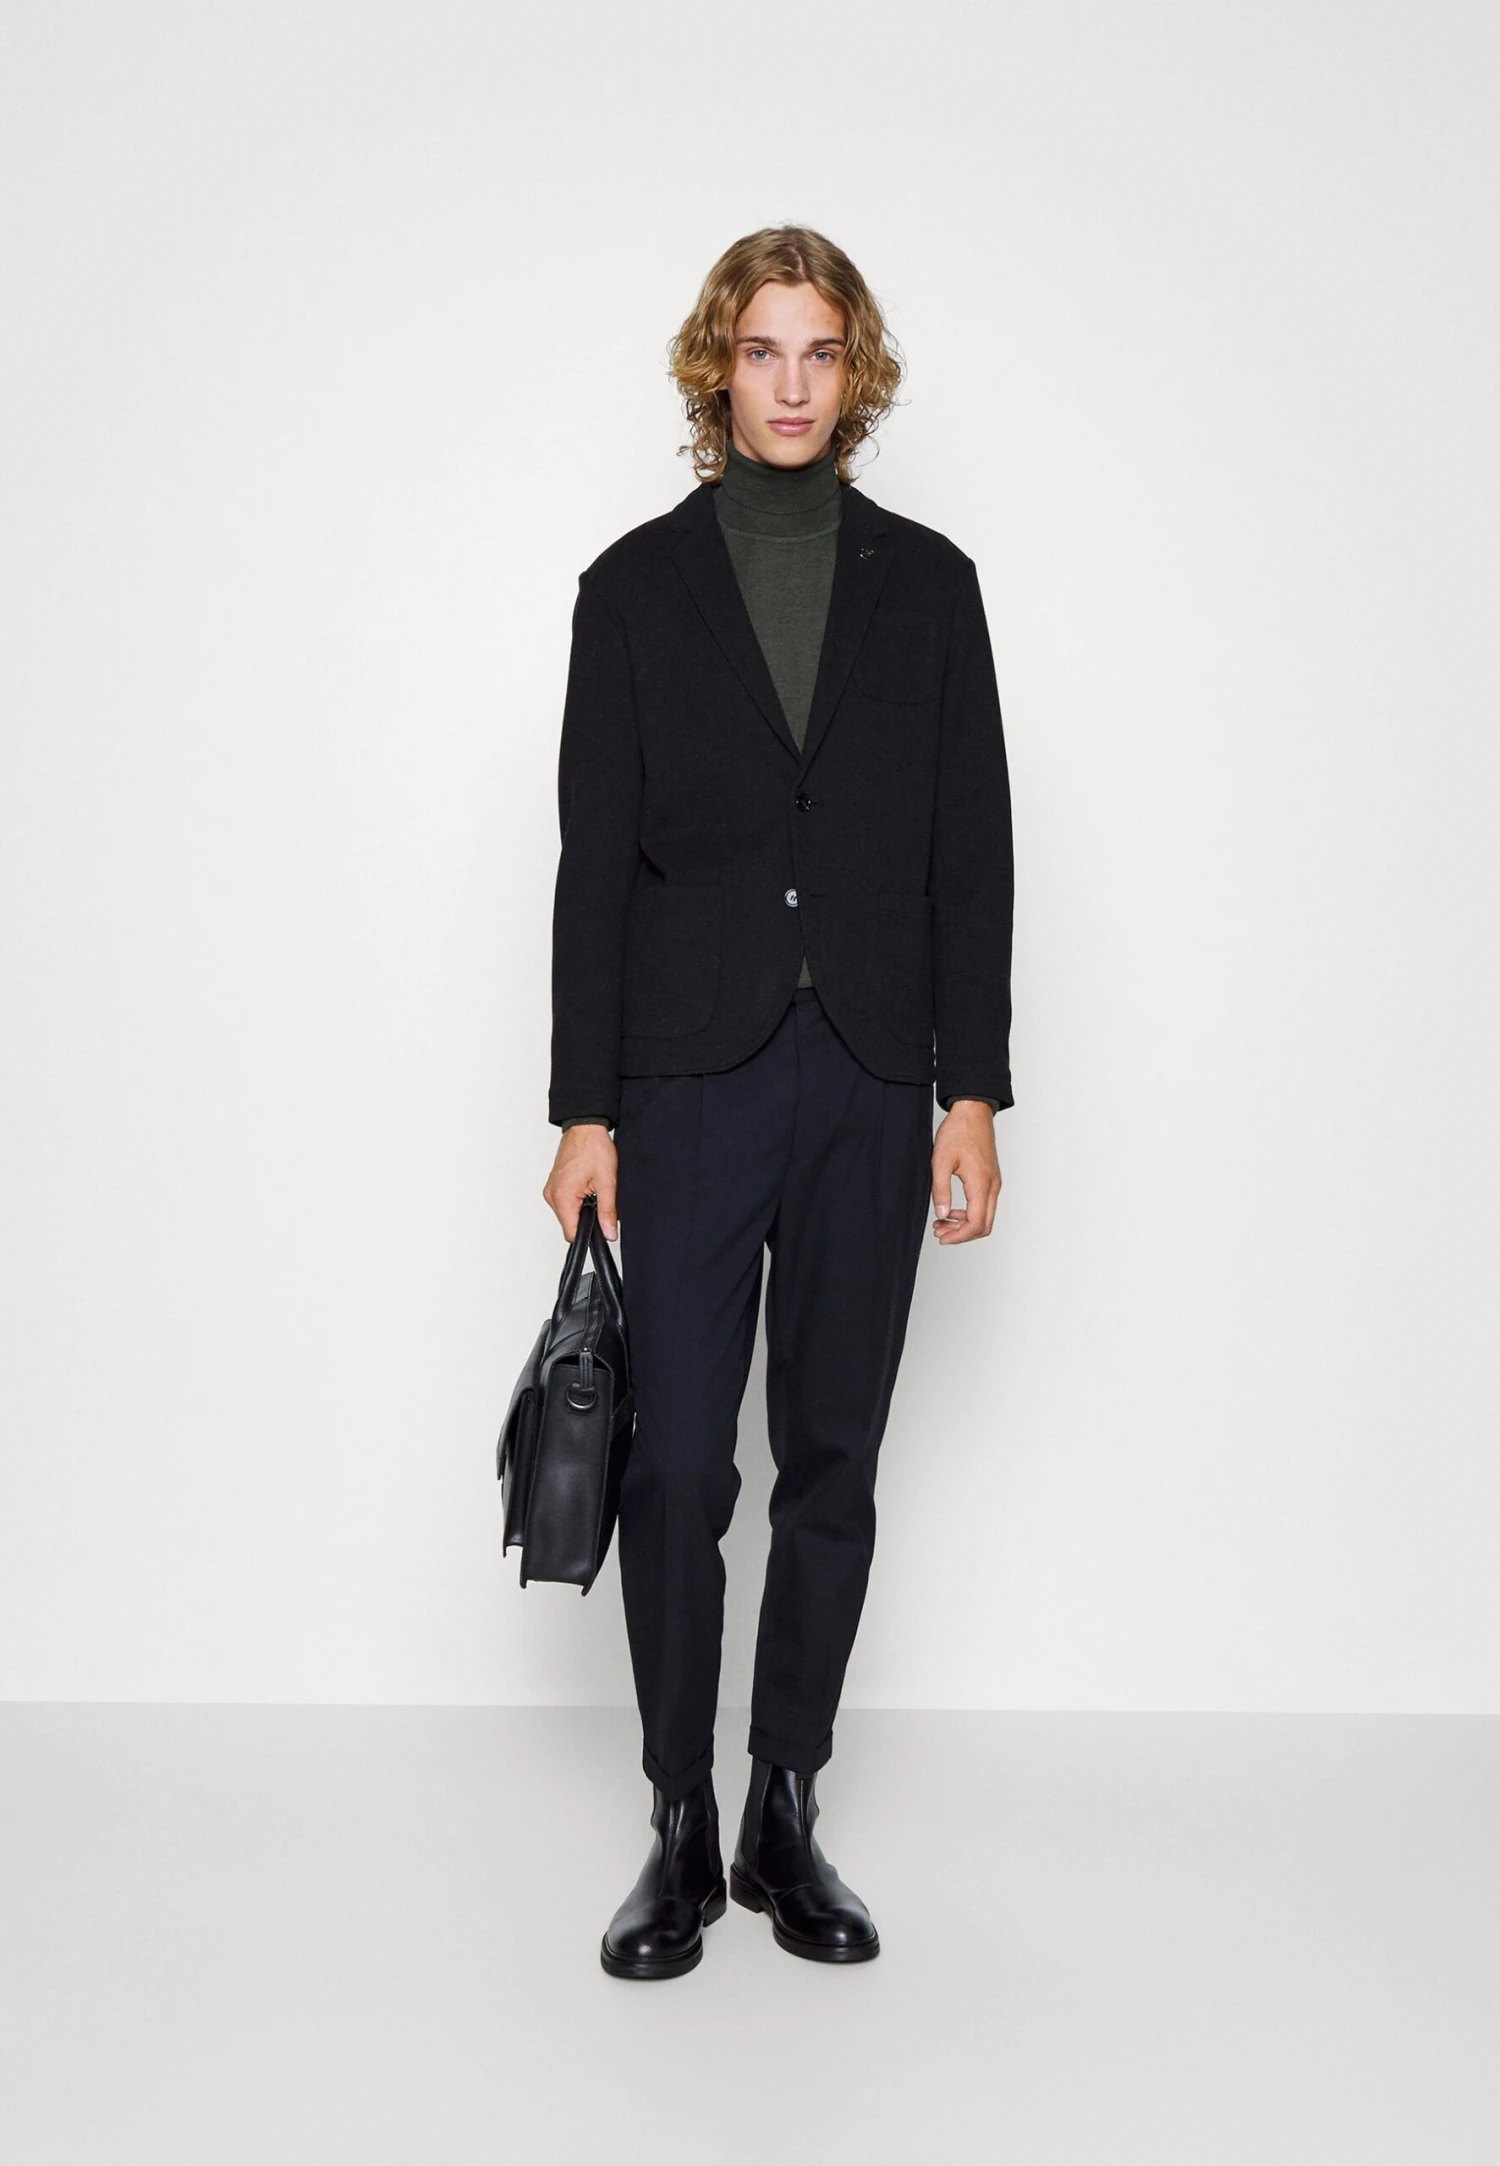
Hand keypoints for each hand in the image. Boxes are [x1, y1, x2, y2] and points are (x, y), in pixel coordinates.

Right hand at [543, 1124, 618, 1241]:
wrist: (585, 1127)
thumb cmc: (593, 1148)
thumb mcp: (607, 1182)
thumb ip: (608, 1212)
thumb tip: (609, 1233)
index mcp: (562, 1197)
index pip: (571, 1234)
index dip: (588, 1234)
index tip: (599, 1226)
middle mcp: (552, 1195)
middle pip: (569, 1224)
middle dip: (586, 1219)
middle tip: (599, 1198)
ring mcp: (551, 1189)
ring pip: (568, 1214)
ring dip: (582, 1208)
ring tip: (592, 1189)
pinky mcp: (554, 1184)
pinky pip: (565, 1202)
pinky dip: (577, 1200)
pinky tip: (586, 1186)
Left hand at [930, 1101, 1001, 1243]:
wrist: (973, 1111)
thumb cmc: (958, 1131)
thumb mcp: (941, 1161)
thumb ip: (940, 1191)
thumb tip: (941, 1214)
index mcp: (981, 1183)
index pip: (976, 1224)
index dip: (959, 1236)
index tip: (942, 1237)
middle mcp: (992, 1186)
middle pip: (984, 1225)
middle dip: (962, 1234)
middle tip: (940, 1232)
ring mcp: (994, 1182)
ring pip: (985, 1216)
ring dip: (965, 1225)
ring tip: (942, 1221)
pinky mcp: (991, 1178)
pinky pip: (985, 1204)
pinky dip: (970, 1213)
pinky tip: (953, 1210)